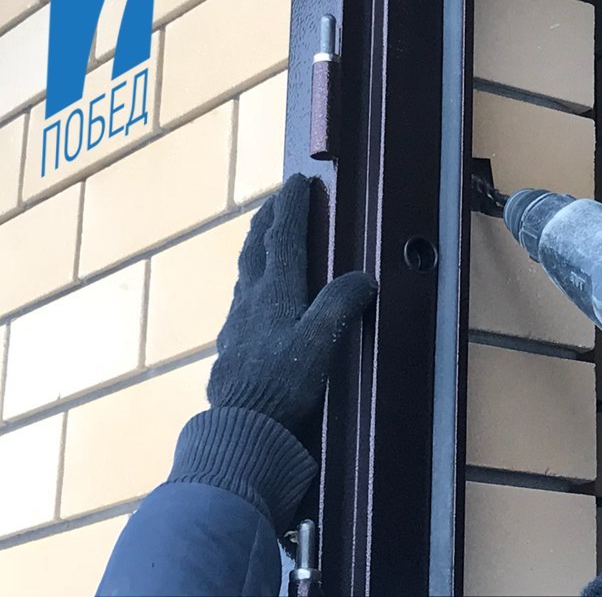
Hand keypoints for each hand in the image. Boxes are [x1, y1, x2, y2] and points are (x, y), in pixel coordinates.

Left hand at [207, 174, 377, 433]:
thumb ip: (340, 304)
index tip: (298, 182)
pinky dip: (252, 280)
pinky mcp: (232, 345)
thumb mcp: (320, 341)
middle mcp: (251, 299)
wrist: (241, 425)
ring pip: (245, 271)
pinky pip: (242, 298)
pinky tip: (255, 296)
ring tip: (264, 237)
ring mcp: (237, 322)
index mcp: (275, 291)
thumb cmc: (283, 383)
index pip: (283, 238)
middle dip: (268, 219)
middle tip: (277, 200)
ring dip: (257, 246)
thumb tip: (363, 278)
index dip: (292, 207)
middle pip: (256, 248)